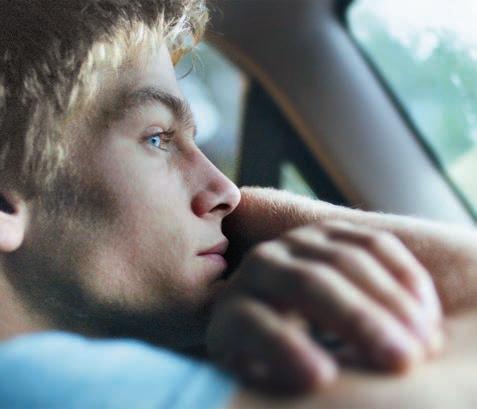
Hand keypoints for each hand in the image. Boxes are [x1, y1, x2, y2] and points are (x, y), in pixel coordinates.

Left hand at [207, 221, 443, 392]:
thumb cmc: (271, 355)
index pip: (252, 324)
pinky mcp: (331, 230)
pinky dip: (404, 275)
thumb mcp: (263, 372)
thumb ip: (282, 371)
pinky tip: (424, 313)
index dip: (285, 349)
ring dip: (393, 302)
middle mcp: (260, 266)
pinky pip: (374, 242)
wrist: (274, 305)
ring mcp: (297, 241)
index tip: (324, 378)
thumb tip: (325, 372)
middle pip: (307, 284)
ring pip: (348, 259)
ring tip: (425, 345)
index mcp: (232, 311)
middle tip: (403, 360)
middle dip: (358, 321)